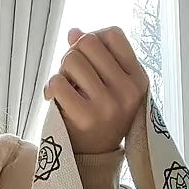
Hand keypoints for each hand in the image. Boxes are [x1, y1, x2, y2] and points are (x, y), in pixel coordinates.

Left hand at [42, 25, 148, 155]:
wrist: (95, 156)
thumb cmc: (102, 115)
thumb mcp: (112, 86)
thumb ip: (97, 57)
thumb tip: (74, 31)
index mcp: (138, 78)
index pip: (113, 34)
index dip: (93, 37)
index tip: (88, 56)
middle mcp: (127, 90)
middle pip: (88, 42)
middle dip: (73, 54)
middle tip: (73, 75)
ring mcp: (108, 104)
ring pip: (71, 59)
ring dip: (62, 71)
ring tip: (67, 88)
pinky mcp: (85, 117)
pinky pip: (57, 82)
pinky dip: (51, 87)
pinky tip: (56, 99)